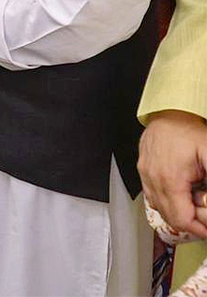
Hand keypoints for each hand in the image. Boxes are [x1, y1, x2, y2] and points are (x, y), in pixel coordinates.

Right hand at [139, 109, 206, 238]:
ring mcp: (146, 174)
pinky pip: (151, 196)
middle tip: (204, 220)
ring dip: (176, 213)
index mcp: (170, 179)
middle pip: (169, 216)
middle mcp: (153, 179)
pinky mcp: (143, 170)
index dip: (198, 229)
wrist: (170, 113)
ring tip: (193, 207)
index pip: (181, 218)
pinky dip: (165, 202)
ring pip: (159, 208)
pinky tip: (178, 197)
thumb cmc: (189, 130)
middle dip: (189, 223)